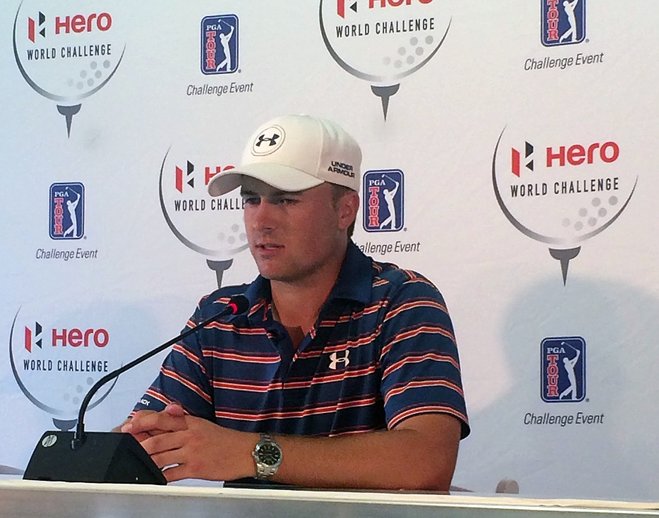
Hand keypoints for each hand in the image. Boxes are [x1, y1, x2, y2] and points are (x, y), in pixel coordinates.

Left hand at [123, 404, 256, 481]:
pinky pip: (172, 473)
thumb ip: (181, 423)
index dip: (143, 421)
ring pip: (161, 456)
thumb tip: (162, 420)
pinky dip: (160, 476)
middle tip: (126, 446)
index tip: (129, 425)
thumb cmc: (224, 439)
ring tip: (135, 462)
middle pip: (157, 437)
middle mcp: (189, 434)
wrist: (245, 451)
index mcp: (190, 422)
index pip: (162, 418)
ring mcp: (192, 451)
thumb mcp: (202, 424)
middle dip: (138, 443)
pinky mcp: (195, 468)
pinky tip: (153, 477)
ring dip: (146, 460)